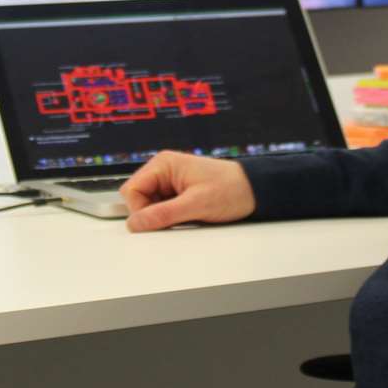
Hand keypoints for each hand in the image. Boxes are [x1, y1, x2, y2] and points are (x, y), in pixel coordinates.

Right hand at [122, 151, 255, 231]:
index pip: (132, 190)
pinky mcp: (177, 194)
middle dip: (151, 214)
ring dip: (162, 217)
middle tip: (175, 220)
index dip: (139, 210)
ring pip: (149, 206)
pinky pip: (162, 210)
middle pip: (138, 198)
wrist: (255, 191)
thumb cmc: (231, 189)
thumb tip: (136, 224)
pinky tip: (187, 218)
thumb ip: (163, 214)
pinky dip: (170, 218)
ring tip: (186, 217)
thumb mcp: (197, 204)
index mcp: (163, 164)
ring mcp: (169, 182)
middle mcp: (163, 171)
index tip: (156, 224)